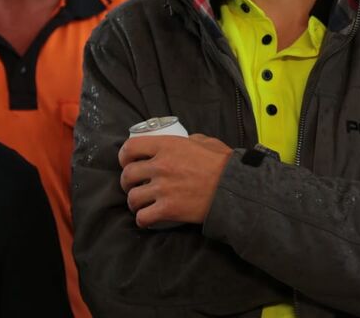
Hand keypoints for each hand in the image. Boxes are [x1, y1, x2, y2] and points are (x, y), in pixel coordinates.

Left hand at [118, 134, 232, 227]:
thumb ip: (191, 140)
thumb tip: (186, 141)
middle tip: (133, 186)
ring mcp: (163, 189)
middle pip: (127, 175)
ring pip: (132, 198)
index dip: (124, 156)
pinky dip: (142, 219)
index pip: (130, 147)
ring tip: (140, 204)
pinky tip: (147, 218)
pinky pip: (143, 217)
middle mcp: (161, 166)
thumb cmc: (223, 165)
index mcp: (167, 146)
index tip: (128, 162)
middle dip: (127, 182)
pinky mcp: (168, 209)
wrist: (234, 188)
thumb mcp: (206, 142)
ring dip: (134, 202)